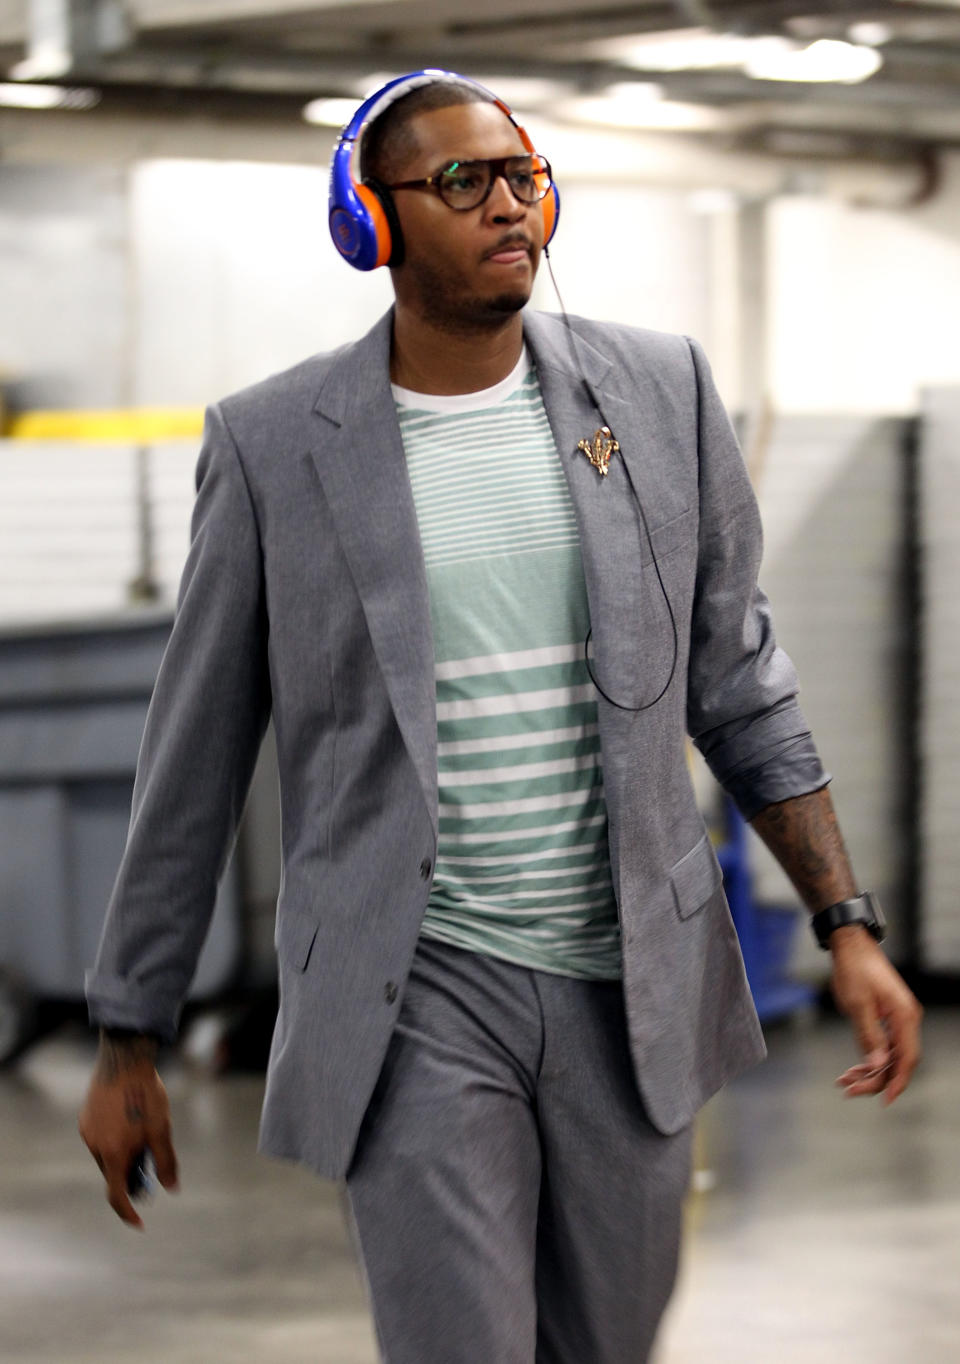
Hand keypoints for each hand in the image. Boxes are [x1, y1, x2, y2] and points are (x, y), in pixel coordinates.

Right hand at [78, 1032, 179, 1229]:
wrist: (124, 1059)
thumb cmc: (146, 1095)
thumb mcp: (161, 1130)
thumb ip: (165, 1162)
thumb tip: (170, 1188)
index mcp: (114, 1154)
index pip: (117, 1195)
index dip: (128, 1212)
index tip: (139, 1222)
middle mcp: (95, 1146)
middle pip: (113, 1174)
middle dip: (131, 1178)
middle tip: (150, 1168)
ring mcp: (88, 1131)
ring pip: (106, 1156)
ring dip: (123, 1157)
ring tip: (143, 1136)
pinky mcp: (86, 1118)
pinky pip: (100, 1139)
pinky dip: (115, 1141)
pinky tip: (129, 1121)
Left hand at [830, 926, 922, 1105]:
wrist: (851, 945)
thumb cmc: (854, 969)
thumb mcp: (857, 1004)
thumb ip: (869, 1036)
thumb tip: (877, 1065)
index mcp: (904, 1016)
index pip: (907, 1059)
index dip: (897, 1082)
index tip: (884, 1101)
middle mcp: (906, 1019)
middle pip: (898, 1061)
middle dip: (875, 1079)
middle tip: (849, 1089)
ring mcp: (898, 1018)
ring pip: (890, 1055)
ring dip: (869, 1070)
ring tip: (845, 1080)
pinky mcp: (888, 1017)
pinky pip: (884, 1045)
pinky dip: (869, 1058)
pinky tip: (853, 1068)